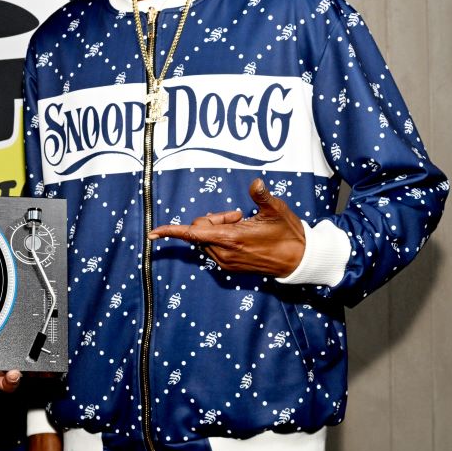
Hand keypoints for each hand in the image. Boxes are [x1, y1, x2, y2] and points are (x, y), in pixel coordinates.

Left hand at [148, 179, 305, 277]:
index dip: (171, 231)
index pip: (193, 233)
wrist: (298, 260)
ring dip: (216, 229)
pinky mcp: (230, 268)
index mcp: (232, 239)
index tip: (152, 233)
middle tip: (236, 215)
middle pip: (199, 231)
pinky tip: (240, 234)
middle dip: (211, 219)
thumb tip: (255, 182)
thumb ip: (261, 196)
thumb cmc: (288, 233)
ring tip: (241, 224)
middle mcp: (224, 254)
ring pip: (205, 240)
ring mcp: (226, 262)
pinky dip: (220, 238)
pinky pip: (212, 248)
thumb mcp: (276, 211)